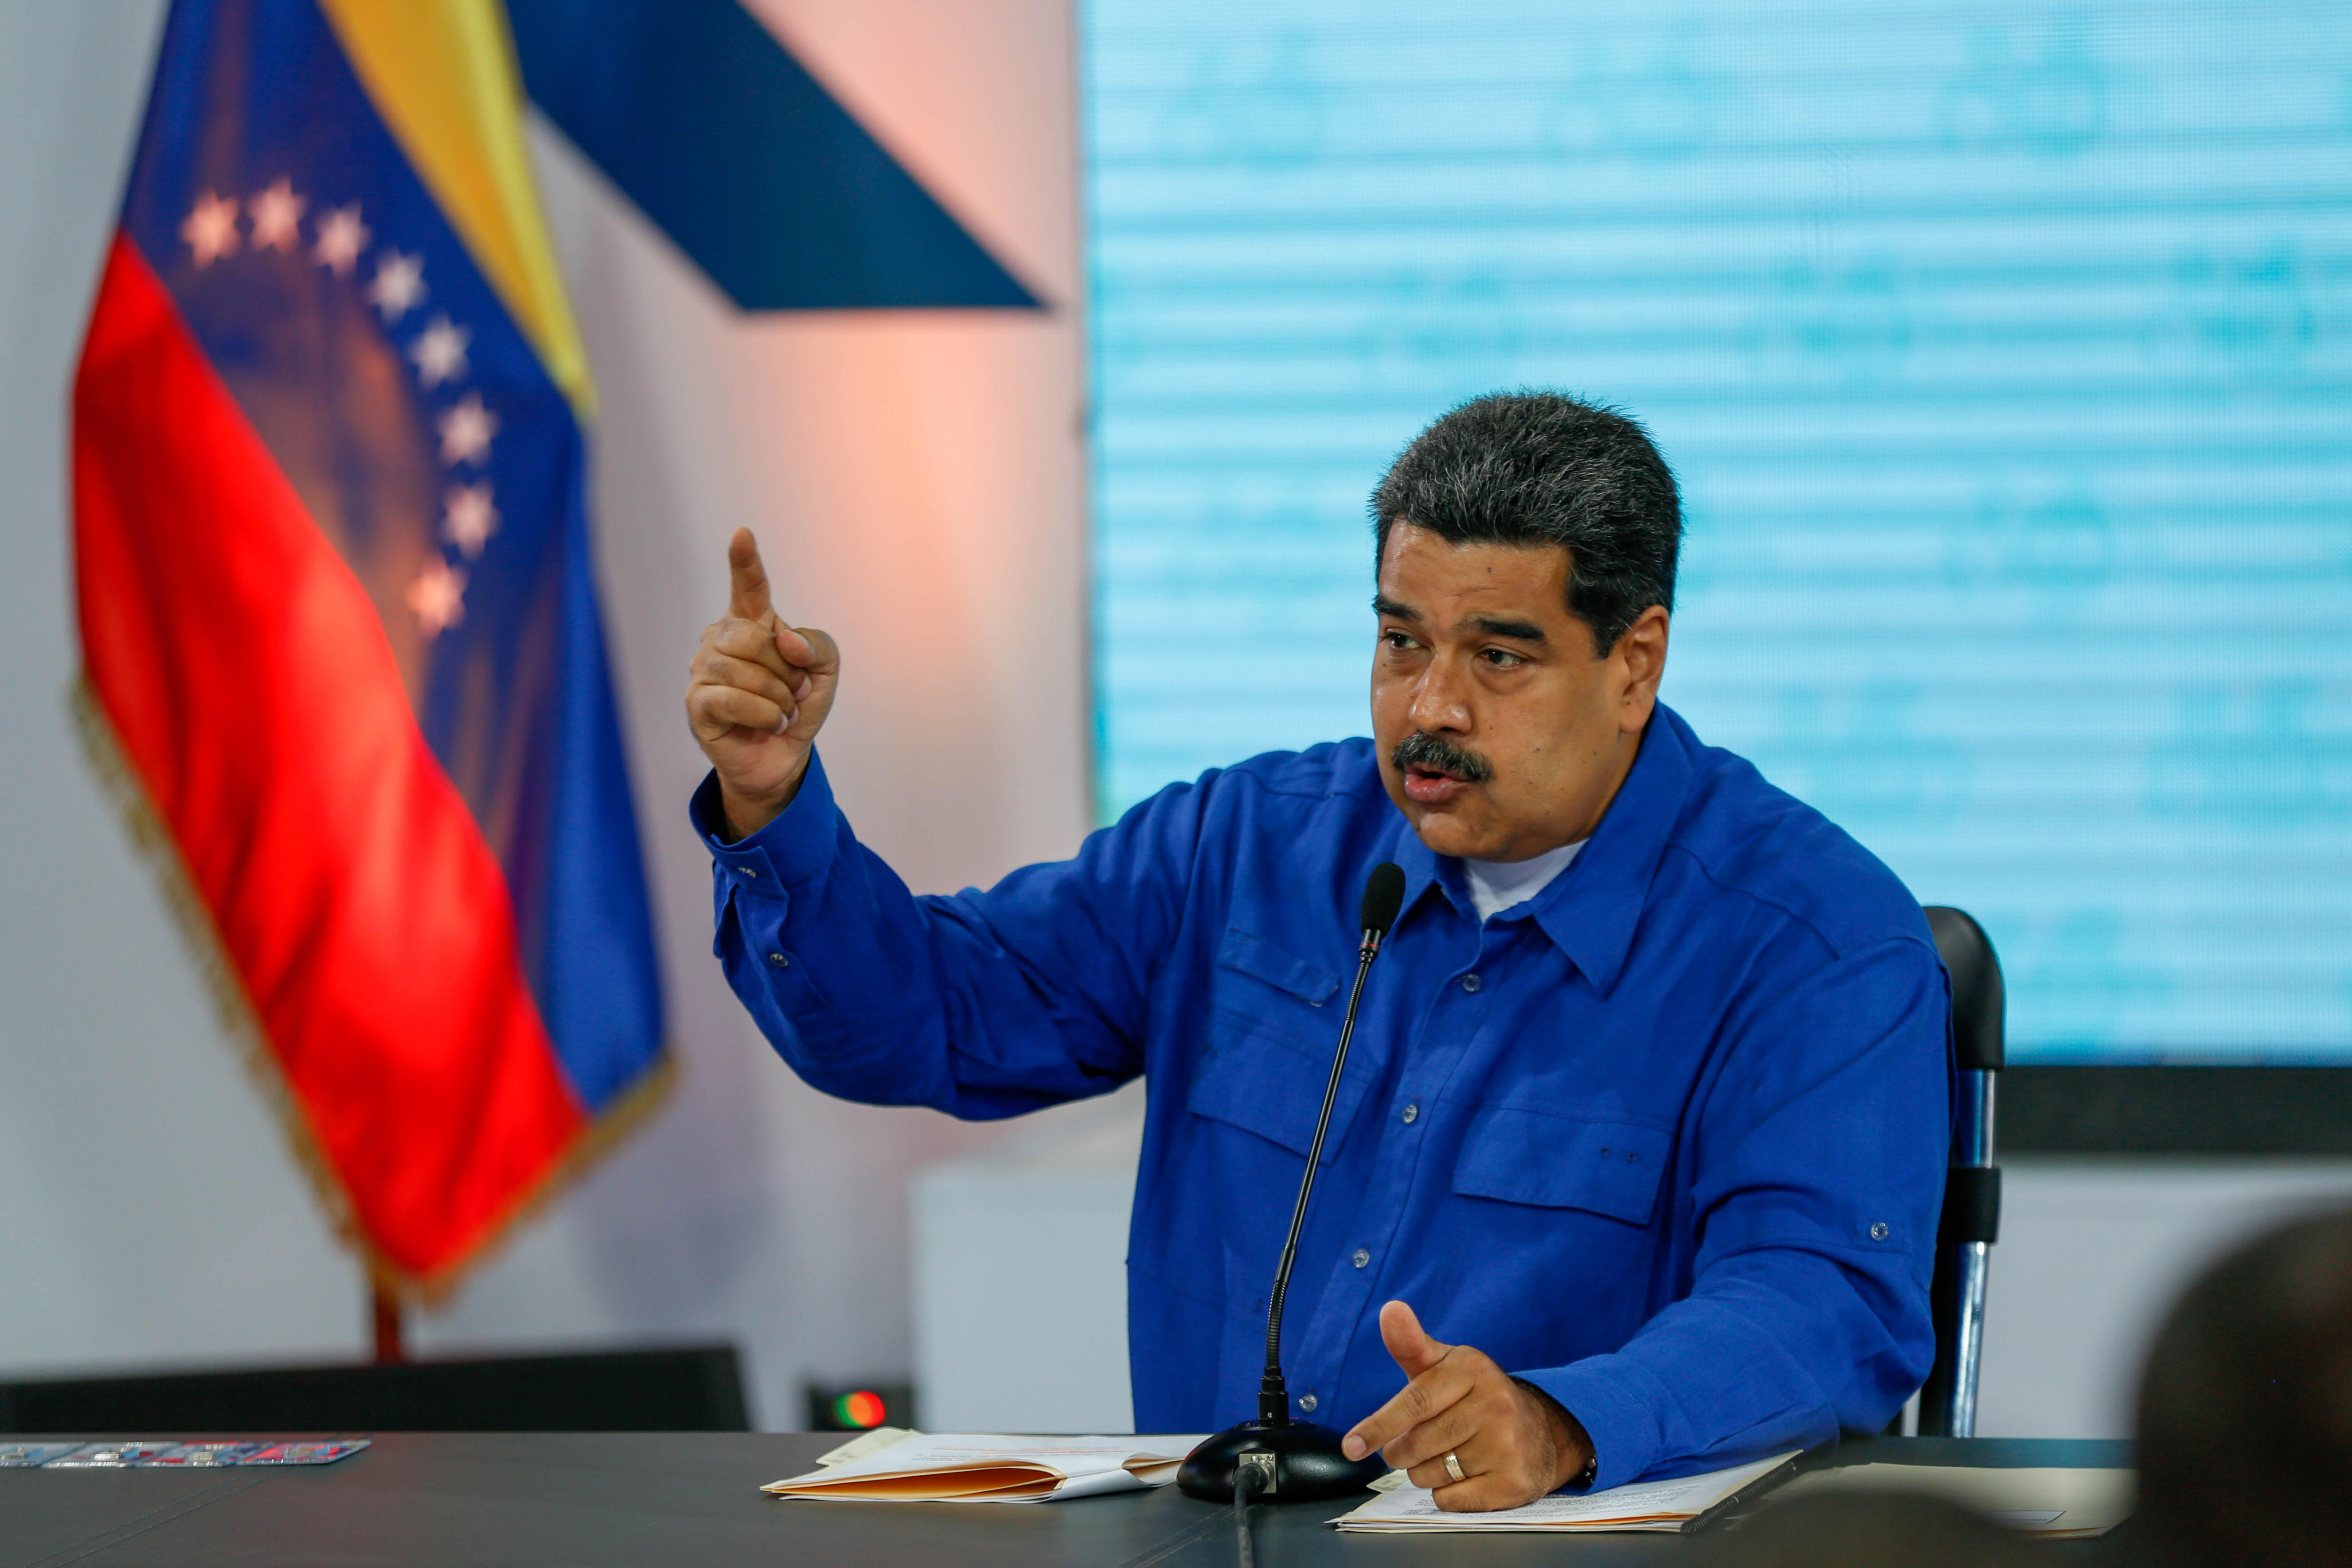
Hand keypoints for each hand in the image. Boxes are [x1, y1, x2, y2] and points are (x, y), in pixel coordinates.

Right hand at [685, 529, 839, 838]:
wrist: (783, 755)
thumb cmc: (798, 704)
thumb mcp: (824, 670)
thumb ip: (816, 644)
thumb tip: (784, 640)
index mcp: (751, 623)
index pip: (748, 587)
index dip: (745, 562)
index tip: (742, 534)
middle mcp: (720, 640)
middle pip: (753, 636)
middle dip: (786, 669)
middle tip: (795, 690)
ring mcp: (702, 671)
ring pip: (744, 671)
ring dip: (778, 697)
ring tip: (783, 710)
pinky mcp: (697, 704)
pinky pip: (733, 700)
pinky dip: (764, 715)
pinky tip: (772, 724)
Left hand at [1340, 1300, 1592, 1511]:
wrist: (1539, 1433)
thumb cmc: (1474, 1398)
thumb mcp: (1445, 1367)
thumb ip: (1411, 1344)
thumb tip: (1390, 1309)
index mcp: (1474, 1369)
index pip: (1415, 1402)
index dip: (1378, 1425)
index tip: (1351, 1446)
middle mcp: (1496, 1404)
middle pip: (1417, 1445)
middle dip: (1401, 1452)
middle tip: (1412, 1445)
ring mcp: (1508, 1446)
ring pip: (1430, 1475)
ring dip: (1425, 1472)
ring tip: (1449, 1455)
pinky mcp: (1514, 1484)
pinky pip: (1451, 1501)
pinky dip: (1447, 1494)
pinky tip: (1468, 1475)